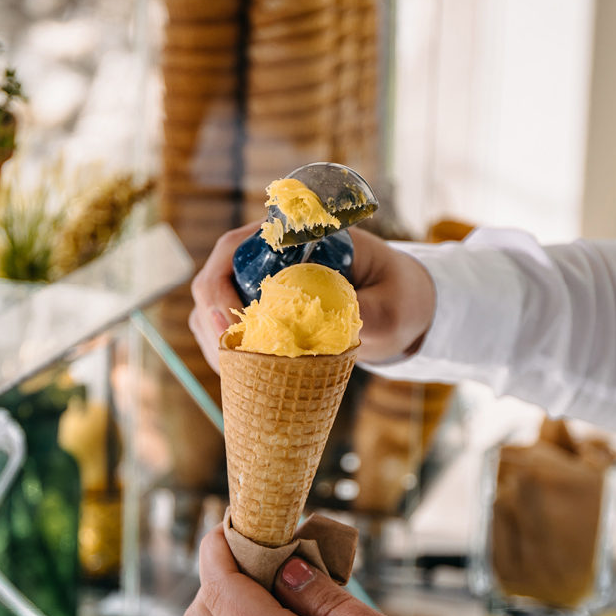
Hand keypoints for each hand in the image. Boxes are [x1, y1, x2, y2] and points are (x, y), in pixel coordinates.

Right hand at [189, 224, 437, 371]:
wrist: (403, 304)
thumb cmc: (398, 295)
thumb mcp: (391, 307)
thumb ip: (362, 314)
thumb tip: (325, 328)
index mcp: (292, 238)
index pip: (234, 248)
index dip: (220, 284)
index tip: (234, 323)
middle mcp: (266, 256)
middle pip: (213, 279)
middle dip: (213, 318)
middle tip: (231, 359)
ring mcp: (259, 283)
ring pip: (211, 307)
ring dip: (216, 341)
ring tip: (241, 375)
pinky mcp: (260, 310)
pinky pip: (226, 331)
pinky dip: (228, 355)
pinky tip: (245, 377)